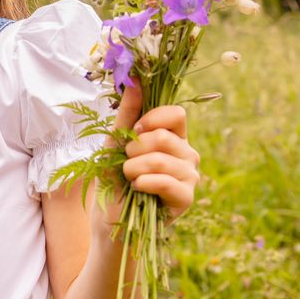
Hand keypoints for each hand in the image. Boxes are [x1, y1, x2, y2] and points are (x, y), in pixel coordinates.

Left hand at [104, 78, 200, 225]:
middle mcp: (187, 153)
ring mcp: (190, 176)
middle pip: (165, 137)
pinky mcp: (186, 198)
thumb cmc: (113, 177)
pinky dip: (143, 183)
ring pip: (162, 159)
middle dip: (134, 149)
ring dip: (134, 168)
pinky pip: (166, 182)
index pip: (177, 114)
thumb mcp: (115, 142)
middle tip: (126, 162)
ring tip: (129, 178)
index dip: (153, 118)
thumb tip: (134, 82)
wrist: (110, 216)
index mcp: (174, 136)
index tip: (136, 129)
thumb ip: (126, 113)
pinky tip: (137, 189)